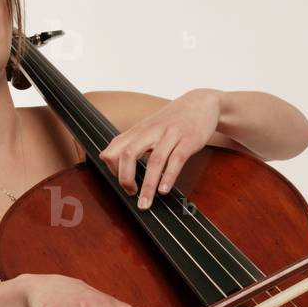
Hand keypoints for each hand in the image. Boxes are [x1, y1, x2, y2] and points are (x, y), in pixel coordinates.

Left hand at [97, 89, 220, 208]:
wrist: (202, 103)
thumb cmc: (173, 120)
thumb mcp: (148, 127)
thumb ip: (128, 142)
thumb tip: (105, 157)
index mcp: (140, 130)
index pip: (115, 148)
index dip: (112, 167)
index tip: (120, 181)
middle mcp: (152, 131)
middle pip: (129, 153)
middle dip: (125, 177)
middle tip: (130, 193)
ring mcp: (171, 135)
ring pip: (155, 160)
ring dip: (148, 185)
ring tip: (145, 203)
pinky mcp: (189, 140)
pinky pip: (177, 159)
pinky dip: (169, 176)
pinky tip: (163, 190)